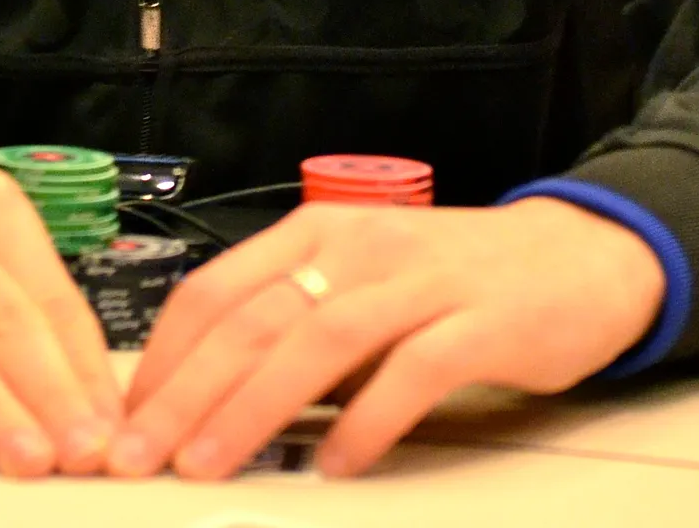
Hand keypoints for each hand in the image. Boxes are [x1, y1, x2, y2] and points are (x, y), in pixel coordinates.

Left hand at [112, 196, 665, 479]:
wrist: (575, 257)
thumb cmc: (453, 281)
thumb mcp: (361, 286)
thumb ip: (296, 326)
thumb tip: (205, 397)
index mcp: (319, 233)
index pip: (218, 289)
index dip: (163, 357)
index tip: (123, 420)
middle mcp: (359, 246)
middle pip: (254, 317)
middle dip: (184, 392)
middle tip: (138, 457)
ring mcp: (420, 281)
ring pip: (317, 340)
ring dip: (251, 407)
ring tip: (207, 465)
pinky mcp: (479, 321)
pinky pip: (411, 371)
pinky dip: (366, 421)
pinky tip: (334, 465)